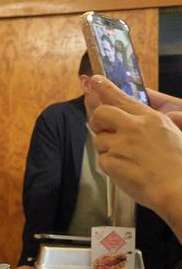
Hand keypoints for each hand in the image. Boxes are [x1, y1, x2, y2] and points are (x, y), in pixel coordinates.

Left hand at [86, 76, 181, 223]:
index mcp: (150, 118)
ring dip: (108, 148)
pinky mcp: (112, 163)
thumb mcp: (175, 133)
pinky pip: (102, 160)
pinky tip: (127, 170)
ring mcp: (121, 145)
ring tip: (128, 158)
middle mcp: (133, 128)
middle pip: (101, 114)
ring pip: (99, 140)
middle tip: (105, 129)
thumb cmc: (180, 164)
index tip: (94, 80)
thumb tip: (161, 116)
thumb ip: (161, 122)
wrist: (178, 189)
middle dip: (98, 120)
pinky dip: (111, 165)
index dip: (105, 88)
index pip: (121, 98)